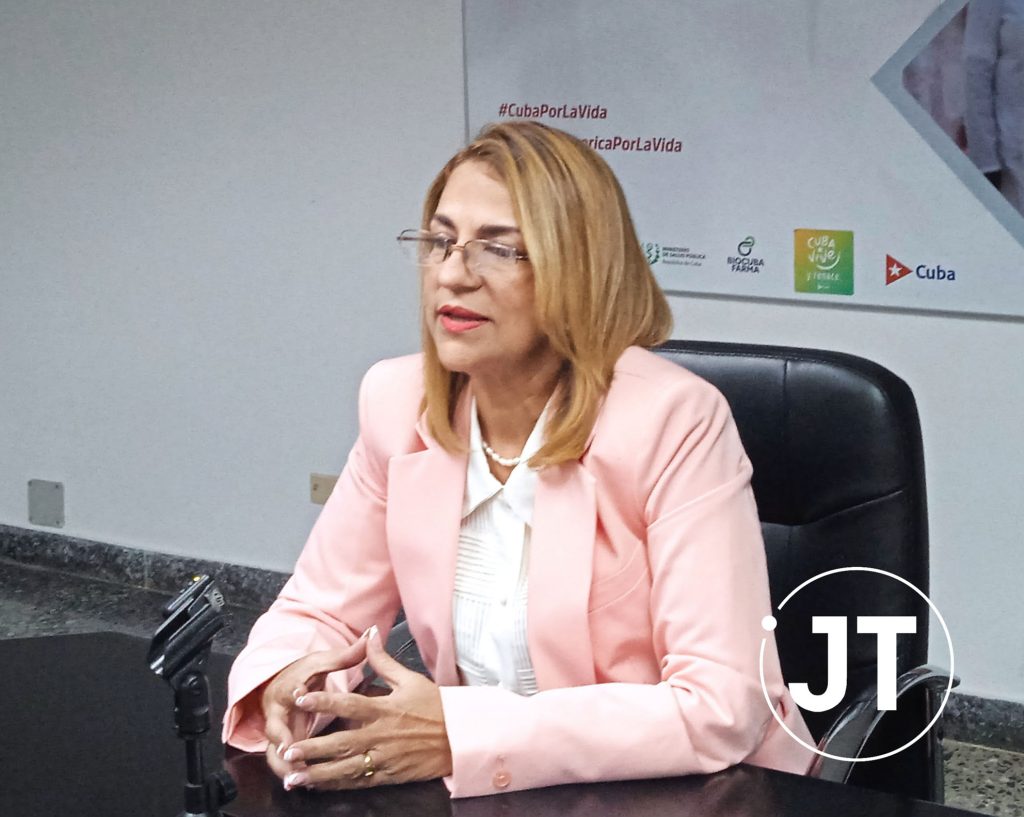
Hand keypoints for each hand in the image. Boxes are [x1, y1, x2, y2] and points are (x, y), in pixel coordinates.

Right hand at [261, 632, 369, 784]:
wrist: (282, 686)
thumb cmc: (305, 674)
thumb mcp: (322, 662)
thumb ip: (346, 655)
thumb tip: (371, 634)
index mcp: (289, 688)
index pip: (290, 690)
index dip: (295, 695)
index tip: (301, 696)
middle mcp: (279, 712)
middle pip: (276, 729)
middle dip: (284, 741)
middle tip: (292, 753)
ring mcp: (279, 732)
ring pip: (277, 752)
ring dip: (285, 765)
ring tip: (298, 778)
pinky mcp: (283, 746)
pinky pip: (284, 763)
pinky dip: (290, 773)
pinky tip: (302, 783)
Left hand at [277, 626, 452, 789]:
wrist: (460, 736)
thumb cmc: (435, 706)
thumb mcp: (410, 679)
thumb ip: (383, 661)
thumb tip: (369, 635)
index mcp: (383, 709)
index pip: (348, 703)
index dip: (322, 701)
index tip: (299, 698)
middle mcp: (380, 735)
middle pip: (340, 742)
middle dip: (312, 748)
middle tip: (287, 751)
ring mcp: (384, 757)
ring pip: (346, 767)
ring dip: (318, 773)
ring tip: (294, 777)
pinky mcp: (389, 774)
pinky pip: (359, 781)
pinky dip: (338, 784)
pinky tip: (319, 785)